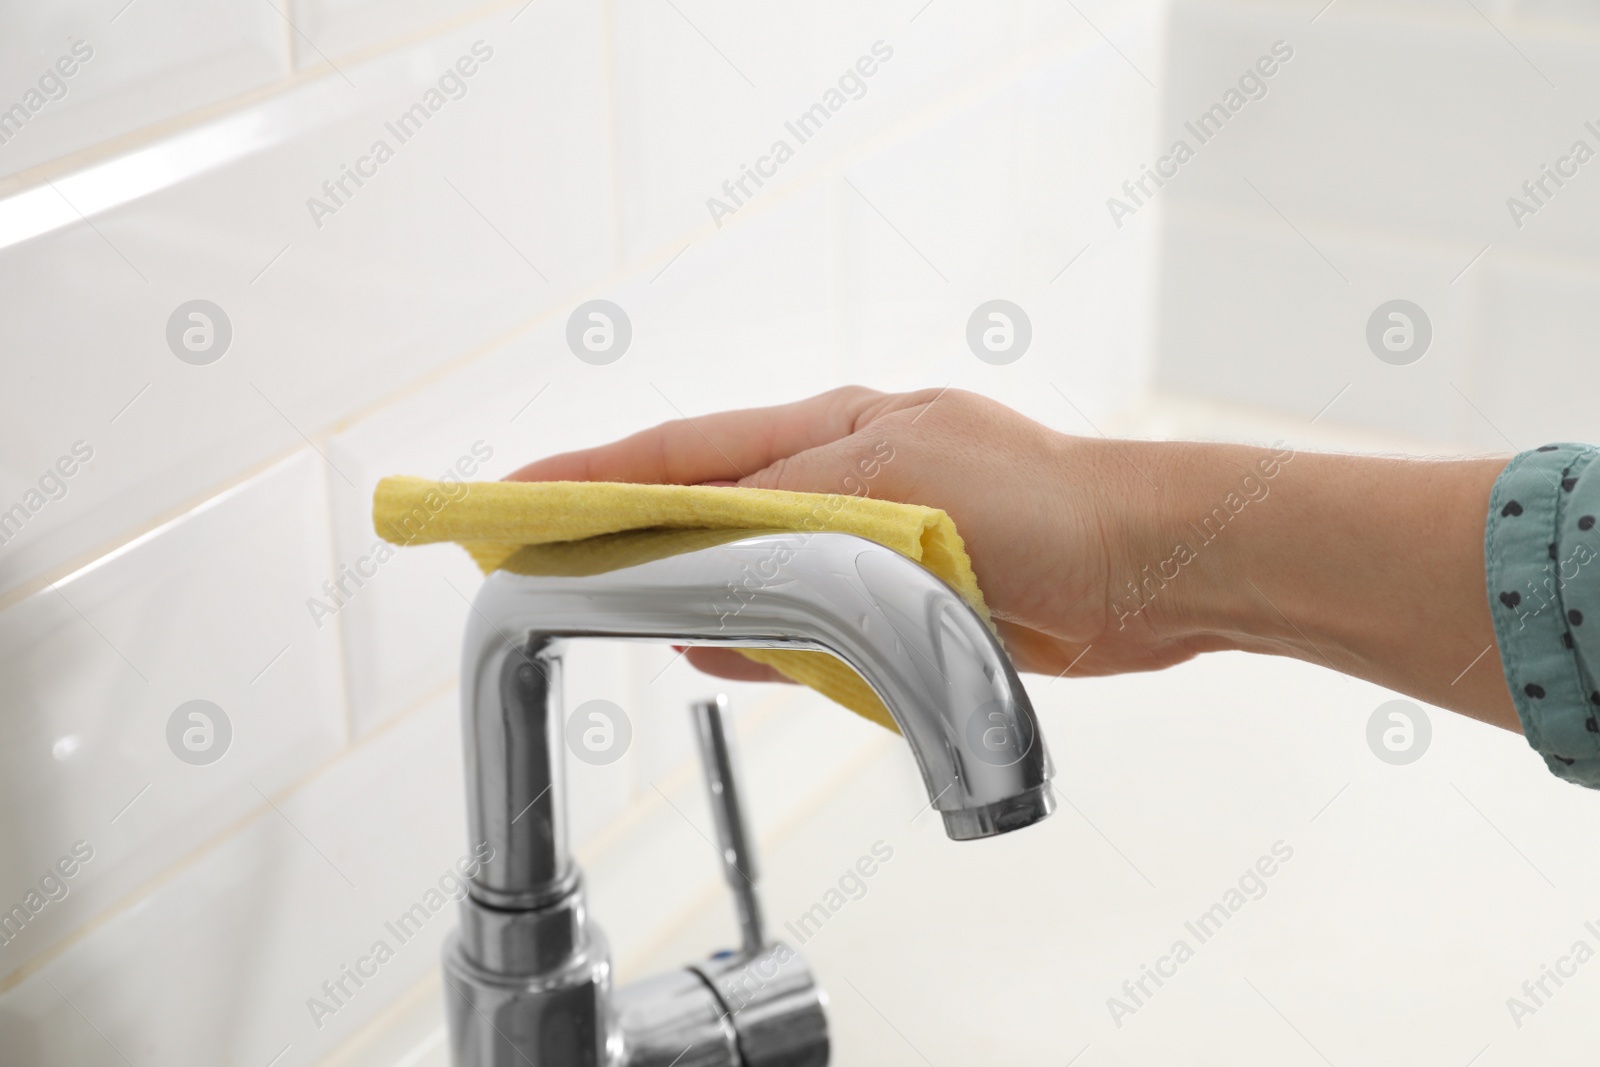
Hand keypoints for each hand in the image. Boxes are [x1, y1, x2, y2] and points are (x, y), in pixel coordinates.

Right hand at [506, 386, 1211, 683]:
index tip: (508, 499)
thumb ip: (771, 535)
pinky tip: (722, 651)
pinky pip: (811, 621)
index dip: (588, 478)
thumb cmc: (1036, 508)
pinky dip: (764, 639)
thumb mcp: (877, 498)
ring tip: (617, 612)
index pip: (681, 454)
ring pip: (752, 569)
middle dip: (623, 535)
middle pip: (706, 509)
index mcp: (832, 431)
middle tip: (546, 566)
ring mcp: (876, 537)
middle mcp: (845, 477)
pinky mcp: (909, 597)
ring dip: (689, 591)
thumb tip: (684, 586)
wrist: (1151, 567)